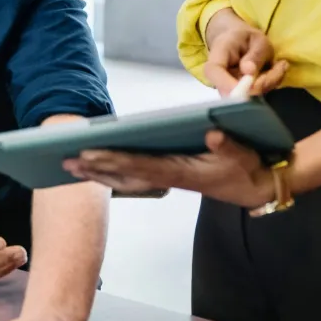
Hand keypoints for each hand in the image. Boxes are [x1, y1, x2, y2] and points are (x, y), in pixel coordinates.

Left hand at [63, 130, 272, 208]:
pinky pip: (135, 176)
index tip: (88, 153)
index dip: (113, 159)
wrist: (256, 188)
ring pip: (126, 178)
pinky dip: (114, 173)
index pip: (140, 165)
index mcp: (180, 171)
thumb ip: (228, 145)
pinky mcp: (170, 176)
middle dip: (96, 168)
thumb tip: (212, 132)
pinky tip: (99, 168)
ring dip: (99, 173)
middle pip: (125, 174)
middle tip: (65, 162)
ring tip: (72, 166)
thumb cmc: (246, 168)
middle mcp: (168, 176)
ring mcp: (168, 178)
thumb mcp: (244, 155)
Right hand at [203, 10, 288, 97]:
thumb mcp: (257, 39)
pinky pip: (258, 97)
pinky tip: (278, 70)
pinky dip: (272, 85)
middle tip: (280, 66)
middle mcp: (219, 76)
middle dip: (261, 84)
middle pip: (232, 91)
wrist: (240, 43)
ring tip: (280, 65)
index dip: (227, 83)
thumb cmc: (246, 38)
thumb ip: (255, 54)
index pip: (214, 71)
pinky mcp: (241, 95)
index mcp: (218, 55)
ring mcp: (229, 88)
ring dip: (269, 83)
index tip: (248, 86)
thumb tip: (249, 72)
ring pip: (248, 96)